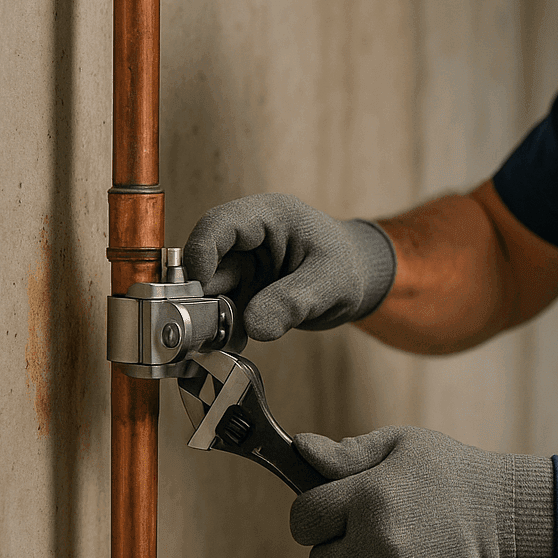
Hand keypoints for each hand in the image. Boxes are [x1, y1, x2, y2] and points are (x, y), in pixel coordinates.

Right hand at [183, 192, 394, 340]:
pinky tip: (237, 341)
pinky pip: (221, 306)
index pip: (219, 225)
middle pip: (207, 260)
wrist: (356, 281)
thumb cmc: (347, 267)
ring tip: (231, 338)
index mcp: (269, 216)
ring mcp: (243, 263)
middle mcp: (249, 237)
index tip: (201, 290)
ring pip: (210, 288)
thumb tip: (254, 326)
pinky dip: (224, 325)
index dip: (201, 254)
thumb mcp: (330, 283)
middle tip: (213, 327)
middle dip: (206, 295)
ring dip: (215, 315)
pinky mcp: (242, 287)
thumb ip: (294, 302)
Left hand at [290, 427, 557, 557]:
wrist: (511, 517)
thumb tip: (300, 449)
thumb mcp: (403, 446)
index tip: (337, 515)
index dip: (316, 517)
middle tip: (377, 535)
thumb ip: (349, 453)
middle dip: (340, 551)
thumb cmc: (453, 475)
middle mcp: (374, 541)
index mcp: (366, 496)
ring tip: (403, 556)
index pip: (301, 520)